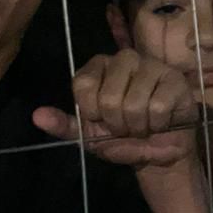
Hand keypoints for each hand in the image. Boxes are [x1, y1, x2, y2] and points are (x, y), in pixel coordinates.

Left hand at [33, 50, 198, 169]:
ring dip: (138, 127)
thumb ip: (63, 125)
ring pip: (135, 104)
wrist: (155, 154)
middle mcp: (125, 59)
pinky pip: (158, 107)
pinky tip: (161, 121)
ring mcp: (152, 66)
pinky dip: (157, 124)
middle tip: (125, 126)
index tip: (101, 119)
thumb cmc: (120, 139)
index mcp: (99, 66)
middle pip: (109, 97)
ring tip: (143, 125)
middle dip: (117, 124)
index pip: (83, 85)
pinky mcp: (175, 80)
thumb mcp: (87, 135)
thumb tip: (37, 116)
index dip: (92, 112)